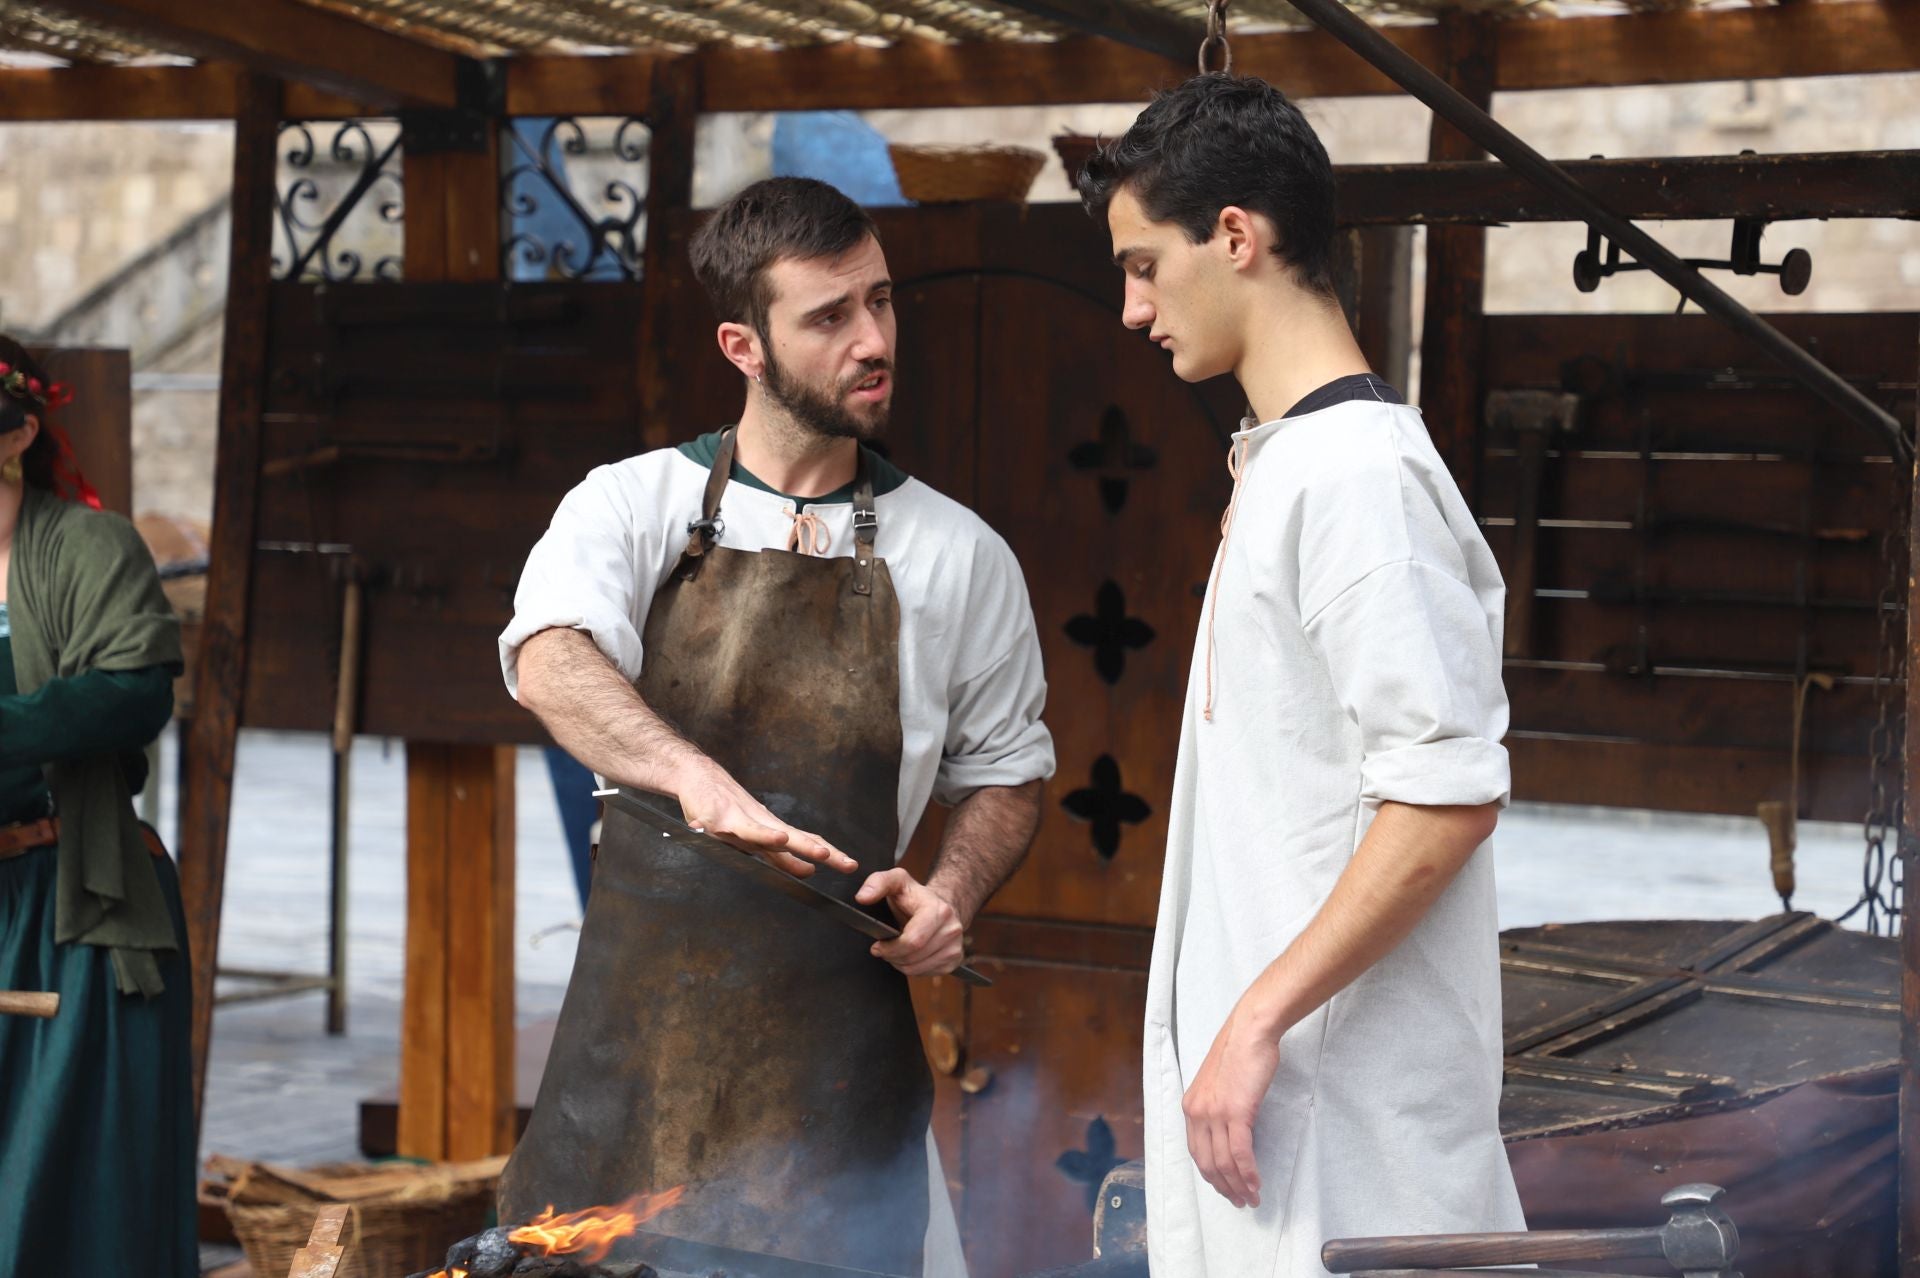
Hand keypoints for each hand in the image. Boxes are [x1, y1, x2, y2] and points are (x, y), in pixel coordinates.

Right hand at [674, 762, 857, 877]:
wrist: (697, 776)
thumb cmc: (726, 807)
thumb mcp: (756, 835)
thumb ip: (781, 856)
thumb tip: (809, 870)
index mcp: (772, 830)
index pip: (805, 841)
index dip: (829, 853)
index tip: (850, 865)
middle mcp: (762, 824)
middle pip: (796, 839)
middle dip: (822, 852)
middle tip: (847, 863)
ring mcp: (742, 820)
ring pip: (772, 834)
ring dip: (800, 845)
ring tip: (816, 853)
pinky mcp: (720, 819)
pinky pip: (742, 829)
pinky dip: (759, 833)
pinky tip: (775, 837)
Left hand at [854, 868, 965, 975]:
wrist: (941, 904)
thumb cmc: (915, 895)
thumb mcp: (895, 880)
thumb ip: (876, 883)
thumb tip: (862, 897)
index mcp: (938, 910)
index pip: (913, 941)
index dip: (890, 948)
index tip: (877, 945)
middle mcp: (952, 929)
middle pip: (913, 958)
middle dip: (893, 956)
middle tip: (884, 949)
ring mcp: (955, 946)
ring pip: (918, 969)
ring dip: (900, 963)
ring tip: (896, 950)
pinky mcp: (955, 959)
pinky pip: (927, 973)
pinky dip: (913, 968)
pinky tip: (910, 954)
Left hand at [1182, 1003, 1279, 1209]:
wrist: (1250, 1031)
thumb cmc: (1239, 1052)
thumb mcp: (1218, 1084)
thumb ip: (1218, 1107)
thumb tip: (1230, 1132)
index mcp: (1190, 1106)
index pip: (1196, 1151)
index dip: (1211, 1175)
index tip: (1225, 1188)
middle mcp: (1197, 1112)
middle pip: (1207, 1162)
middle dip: (1224, 1187)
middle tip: (1239, 1201)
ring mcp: (1214, 1113)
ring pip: (1223, 1162)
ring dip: (1238, 1185)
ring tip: (1251, 1199)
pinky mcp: (1235, 1112)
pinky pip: (1239, 1153)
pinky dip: (1248, 1172)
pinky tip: (1256, 1184)